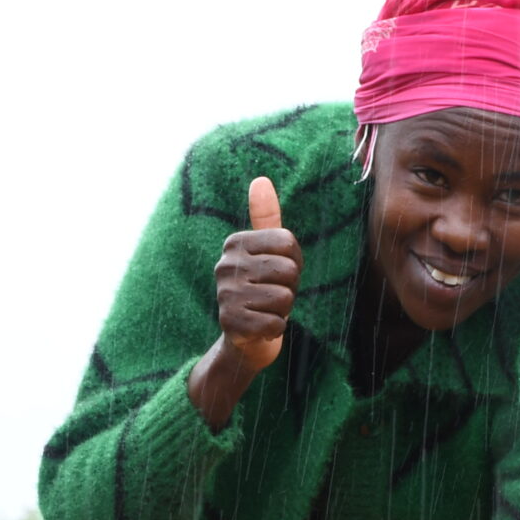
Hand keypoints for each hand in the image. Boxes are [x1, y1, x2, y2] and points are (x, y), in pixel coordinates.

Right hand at [215, 177, 300, 371]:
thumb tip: (260, 180)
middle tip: (273, 295)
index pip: (288, 243)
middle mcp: (225, 265)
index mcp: (235, 243)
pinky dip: (275, 329)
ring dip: (283, 310)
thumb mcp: (266, 252)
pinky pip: (275, 324)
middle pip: (289, 270)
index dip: (295, 262)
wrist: (244, 339)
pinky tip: (261, 328)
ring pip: (284, 298)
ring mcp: (225, 295)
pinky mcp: (230, 324)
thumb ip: (266, 217)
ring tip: (266, 310)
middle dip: (290, 288)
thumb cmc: (262, 290)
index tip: (279, 274)